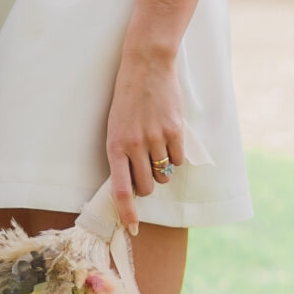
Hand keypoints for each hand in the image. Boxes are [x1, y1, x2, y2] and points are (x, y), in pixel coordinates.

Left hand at [105, 39, 185, 232]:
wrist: (146, 65)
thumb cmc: (127, 97)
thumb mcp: (116, 125)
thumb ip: (123, 153)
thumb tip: (134, 184)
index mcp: (114, 145)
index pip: (121, 189)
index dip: (127, 212)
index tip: (132, 227)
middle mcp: (134, 145)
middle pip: (146, 186)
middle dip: (147, 184)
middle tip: (146, 168)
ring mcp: (155, 138)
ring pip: (163, 175)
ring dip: (162, 169)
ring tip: (156, 146)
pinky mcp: (174, 131)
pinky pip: (178, 160)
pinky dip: (176, 157)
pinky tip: (169, 138)